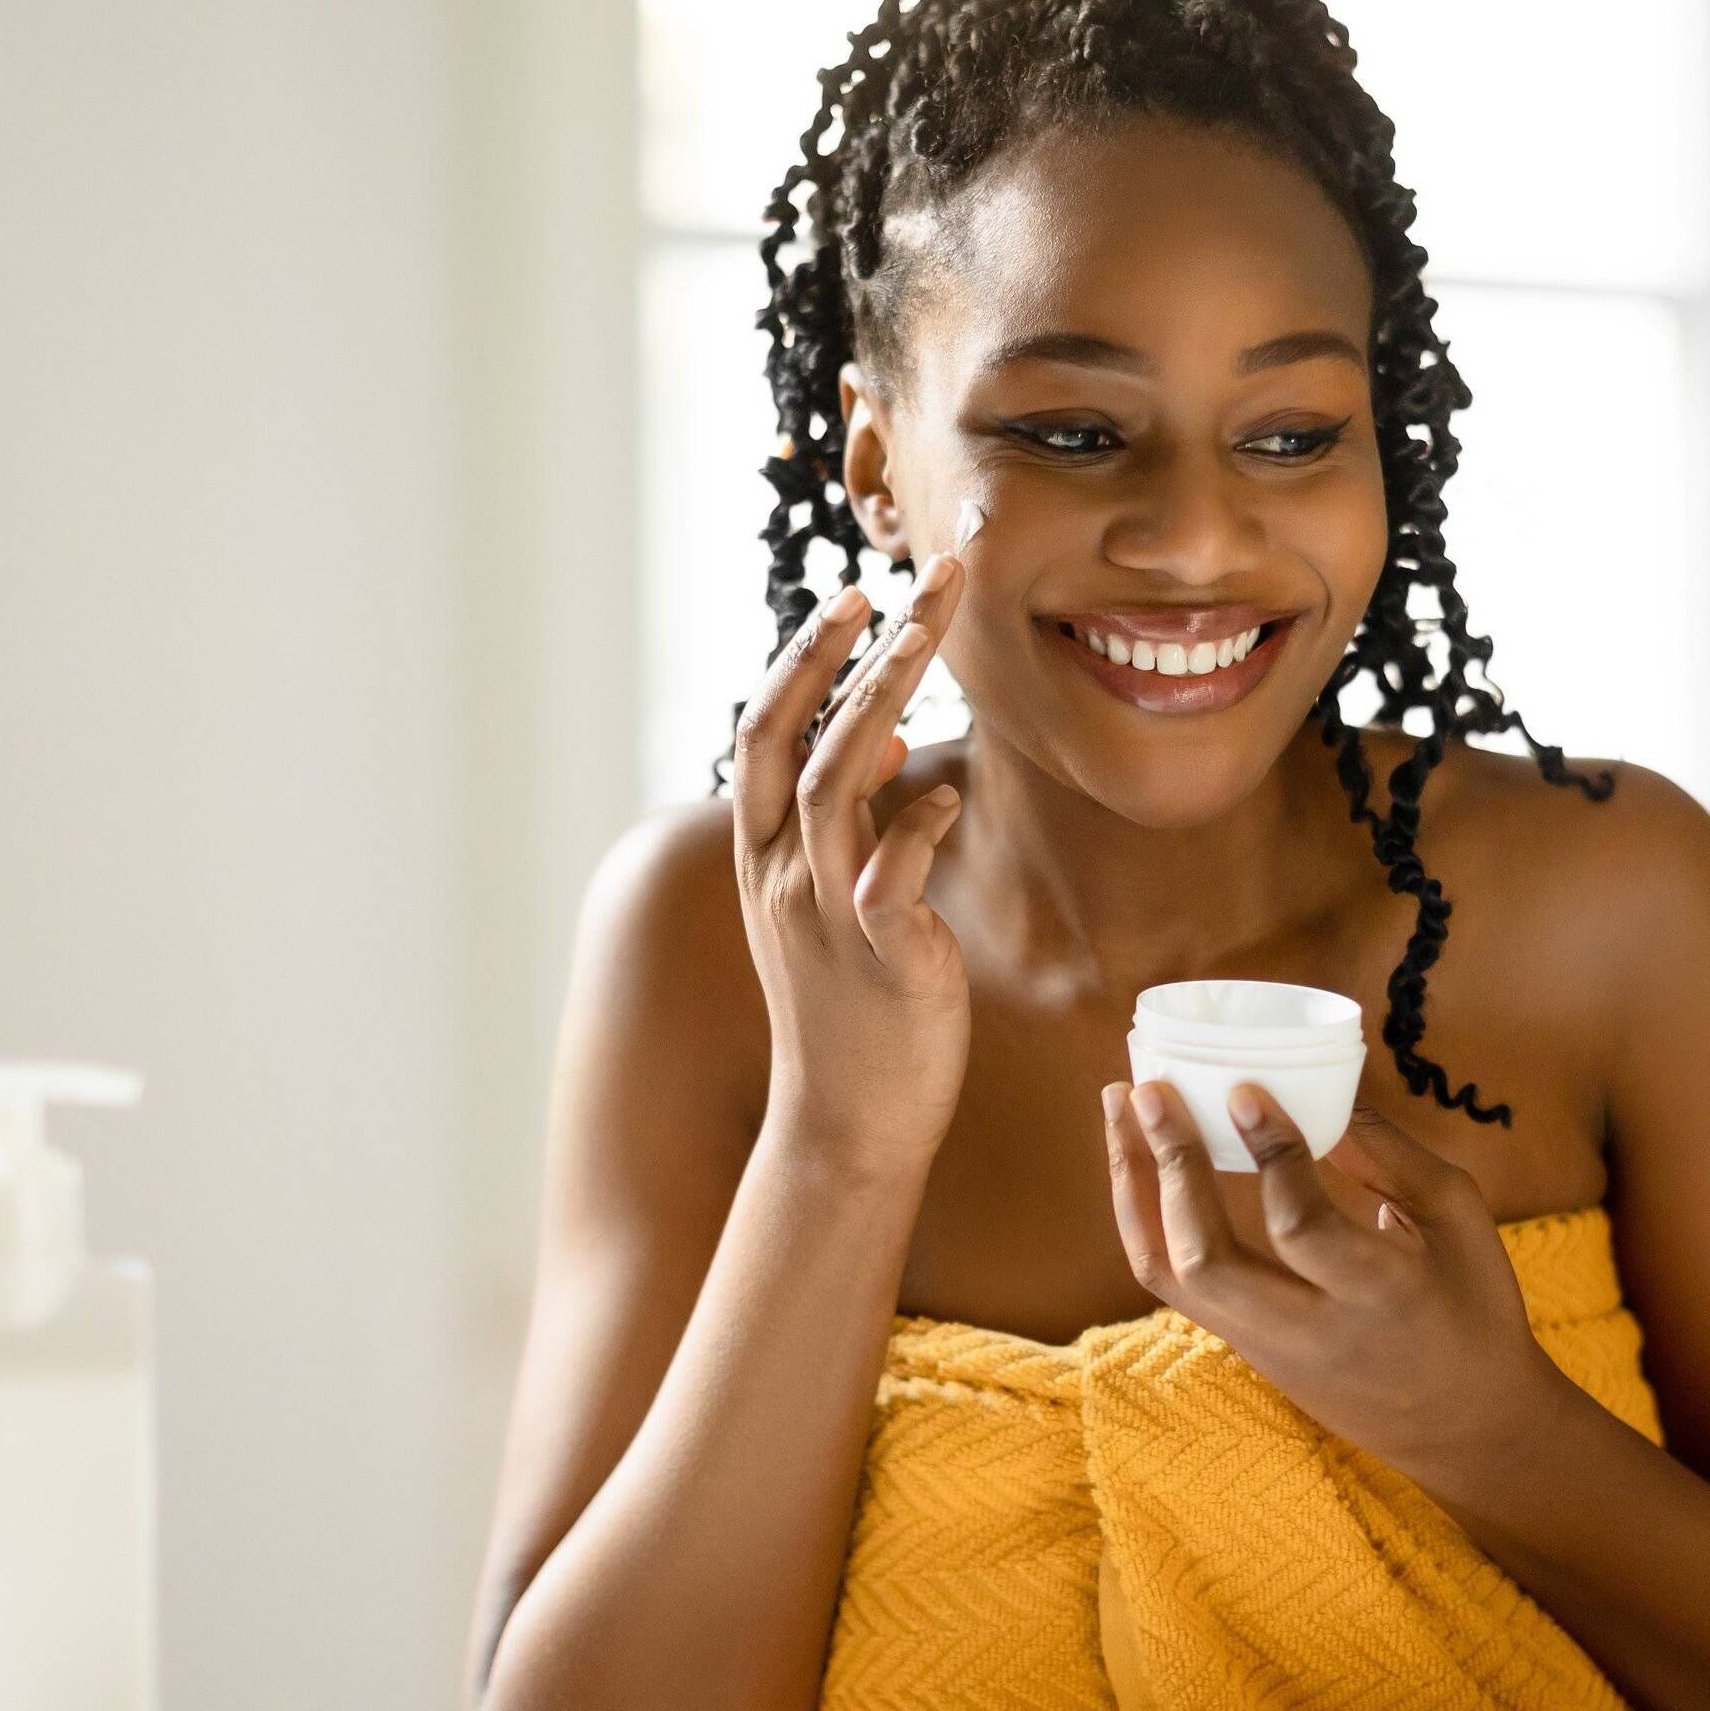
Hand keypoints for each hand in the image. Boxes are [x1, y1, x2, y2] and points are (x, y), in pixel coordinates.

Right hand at [731, 558, 971, 1167]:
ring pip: (834, 784)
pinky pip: (891, 874)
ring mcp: (823, 915)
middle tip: (903, 586)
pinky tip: (946, 794)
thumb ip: (849, 820)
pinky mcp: (881, 957)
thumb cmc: (852, 1006)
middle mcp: (780, 876)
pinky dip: (917, 824)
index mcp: (764, 856)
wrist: (846, 1124)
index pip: (763, 730)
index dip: (802, 658)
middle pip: (791, 736)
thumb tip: (879, 736)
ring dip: (880, 701)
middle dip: (842, 652)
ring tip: (925, 638)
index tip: (853, 595)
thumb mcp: (831, 902)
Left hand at [1101, 1079, 1565, 1485]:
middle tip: (1147, 1088)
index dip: (1271, 1154)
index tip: (1243, 1090)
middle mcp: (1309, 1331)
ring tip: (1119, 1107)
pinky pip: (1175, 1285)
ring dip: (1134, 1188)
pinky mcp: (1245, 1352)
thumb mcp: (1459, 1219)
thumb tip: (1316, 1090)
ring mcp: (1266, 1349)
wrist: (1465, 1429)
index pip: (1303, 1227)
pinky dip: (1145, 1218)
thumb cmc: (1474, 1307)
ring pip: (1169, 1275)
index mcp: (1381, 1294)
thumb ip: (1387, 1155)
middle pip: (1206, 1259)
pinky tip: (1137, 1162)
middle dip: (1167, 1167)